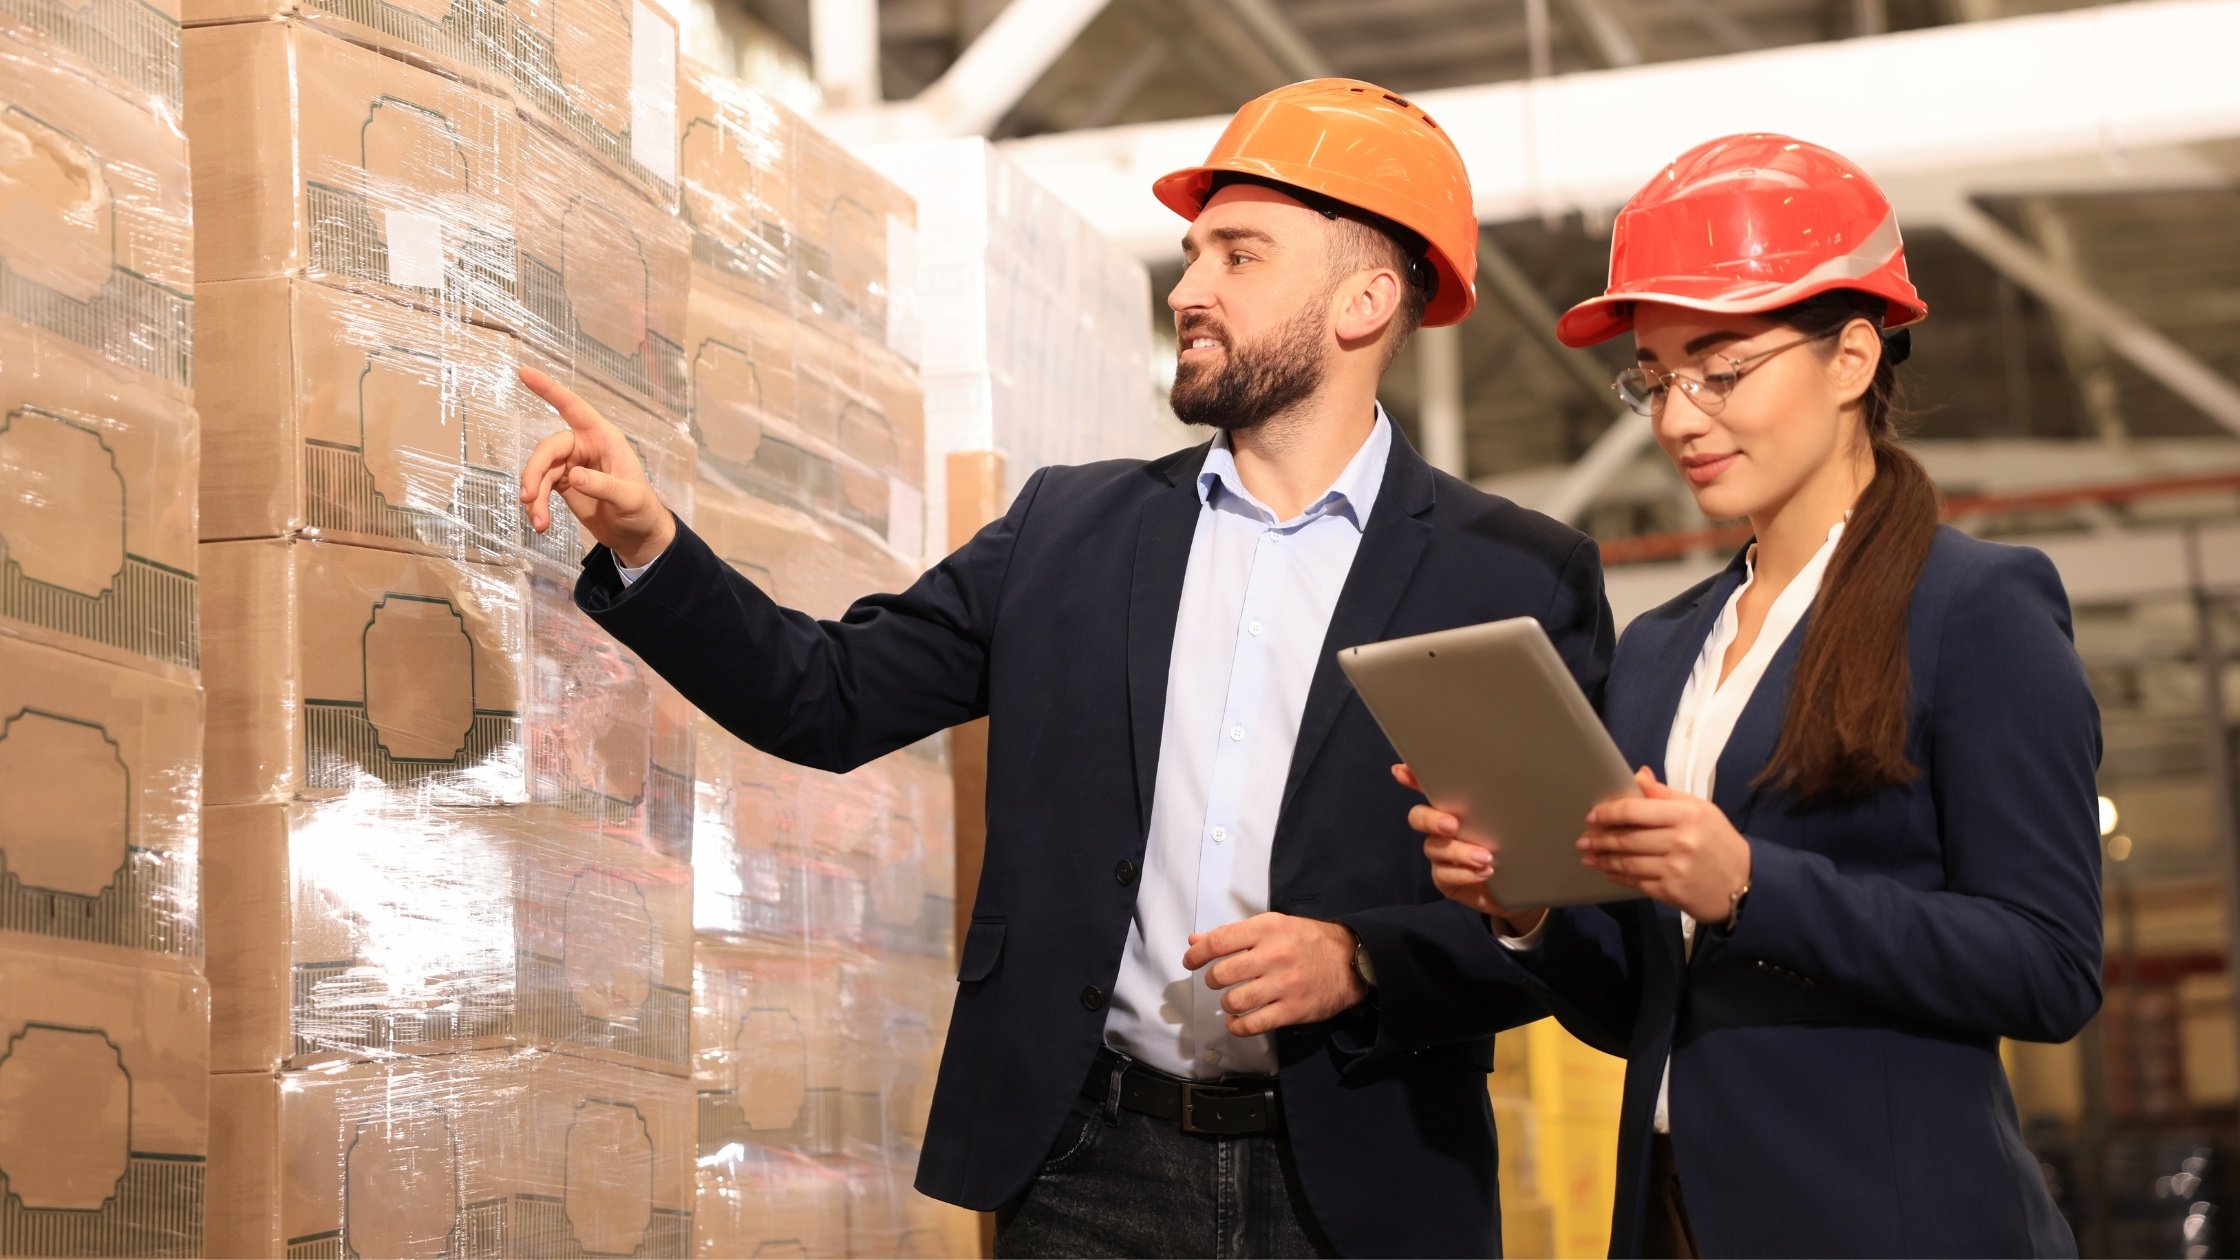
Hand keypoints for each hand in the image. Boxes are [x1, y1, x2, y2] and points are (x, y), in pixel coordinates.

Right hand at [517, 367, 675, 567]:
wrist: (636, 535)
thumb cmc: (641, 510)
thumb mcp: (630, 498)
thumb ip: (604, 486)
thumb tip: (573, 475)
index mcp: (603, 437)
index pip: (574, 407)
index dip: (550, 390)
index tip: (525, 372)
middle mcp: (584, 446)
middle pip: (548, 448)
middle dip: (534, 471)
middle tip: (528, 496)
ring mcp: (571, 464)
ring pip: (540, 471)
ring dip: (535, 495)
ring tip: (538, 522)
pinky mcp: (563, 483)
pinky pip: (541, 487)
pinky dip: (538, 505)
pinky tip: (541, 523)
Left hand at [1180, 913, 1364, 1036]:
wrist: (1351, 961)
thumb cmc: (1308, 941)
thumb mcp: (1274, 926)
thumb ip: (1234, 934)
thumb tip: (1195, 942)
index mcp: (1267, 929)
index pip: (1219, 942)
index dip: (1197, 955)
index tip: (1190, 962)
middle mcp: (1274, 955)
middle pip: (1222, 974)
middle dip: (1213, 980)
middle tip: (1219, 982)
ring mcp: (1284, 984)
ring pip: (1235, 1001)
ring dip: (1226, 1004)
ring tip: (1233, 1001)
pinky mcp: (1293, 1010)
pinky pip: (1253, 1025)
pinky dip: (1238, 1027)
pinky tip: (1237, 1022)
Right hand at [1394, 764, 1546, 936]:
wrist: (1527, 884)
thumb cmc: (1518, 845)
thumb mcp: (1514, 820)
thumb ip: (1505, 802)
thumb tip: (1514, 773)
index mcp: (1458, 807)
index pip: (1431, 788)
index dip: (1413, 778)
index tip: (1401, 771)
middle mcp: (1443, 828)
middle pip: (1419, 817)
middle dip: (1431, 819)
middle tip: (1452, 825)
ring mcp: (1441, 855)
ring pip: (1434, 847)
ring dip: (1458, 851)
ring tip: (1486, 857)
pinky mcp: (1445, 879)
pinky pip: (1443, 874)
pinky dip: (1463, 873)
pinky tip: (1484, 872)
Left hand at [1579, 767, 1751, 922]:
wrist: (1743, 883)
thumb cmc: (1718, 841)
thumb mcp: (1700, 810)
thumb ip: (1666, 794)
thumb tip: (1638, 775)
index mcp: (1686, 815)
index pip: (1636, 810)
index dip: (1609, 813)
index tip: (1592, 816)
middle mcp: (1680, 841)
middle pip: (1627, 837)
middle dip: (1600, 839)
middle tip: (1582, 840)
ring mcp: (1675, 868)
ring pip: (1627, 861)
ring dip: (1603, 859)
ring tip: (1589, 855)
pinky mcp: (1671, 891)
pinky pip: (1636, 881)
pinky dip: (1617, 876)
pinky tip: (1606, 871)